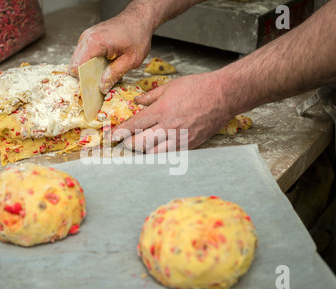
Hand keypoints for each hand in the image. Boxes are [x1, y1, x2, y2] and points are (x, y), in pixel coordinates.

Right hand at [69, 14, 153, 93]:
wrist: (139, 19)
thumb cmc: (137, 35)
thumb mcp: (131, 60)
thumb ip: (115, 74)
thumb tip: (102, 87)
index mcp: (95, 42)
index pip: (77, 67)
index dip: (83, 81)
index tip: (92, 90)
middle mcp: (87, 38)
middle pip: (75, 65)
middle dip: (85, 77)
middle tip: (98, 85)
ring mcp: (86, 37)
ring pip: (78, 61)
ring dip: (87, 70)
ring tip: (102, 75)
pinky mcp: (89, 39)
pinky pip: (83, 55)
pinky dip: (90, 64)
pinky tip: (102, 67)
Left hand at [112, 72, 233, 151]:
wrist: (223, 95)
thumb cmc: (198, 87)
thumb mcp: (170, 87)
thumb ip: (150, 97)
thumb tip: (137, 102)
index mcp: (161, 110)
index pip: (134, 125)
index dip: (120, 132)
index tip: (112, 136)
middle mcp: (169, 127)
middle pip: (140, 143)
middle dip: (127, 144)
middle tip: (122, 143)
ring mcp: (180, 138)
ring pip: (153, 153)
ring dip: (142, 151)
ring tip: (137, 146)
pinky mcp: (190, 145)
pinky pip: (169, 154)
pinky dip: (159, 153)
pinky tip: (155, 149)